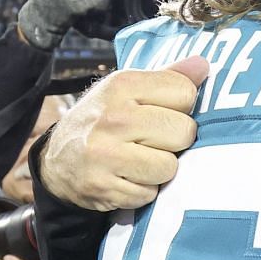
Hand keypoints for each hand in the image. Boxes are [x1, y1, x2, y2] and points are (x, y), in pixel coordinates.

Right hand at [38, 56, 206, 210]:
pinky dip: (142, 190)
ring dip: (159, 170)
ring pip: (169, 167)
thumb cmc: (102, 121)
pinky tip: (125, 178)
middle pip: (183, 132)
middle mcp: (113, 117)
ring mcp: (105, 154)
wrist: (57, 162)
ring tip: (139, 161)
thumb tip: (203, 65)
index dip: (182, 107)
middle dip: (174, 141)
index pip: (185, 92)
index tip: (164, 112)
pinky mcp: (103, 186)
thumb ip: (168, 78)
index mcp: (122, 85)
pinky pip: (149, 194)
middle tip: (152, 141)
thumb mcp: (127, 91)